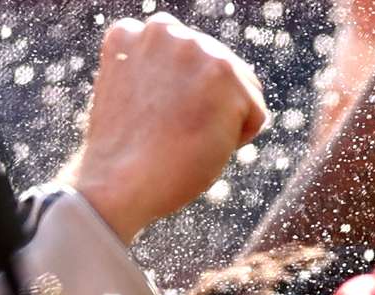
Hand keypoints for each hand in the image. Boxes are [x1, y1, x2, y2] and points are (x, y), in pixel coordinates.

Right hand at [63, 15, 266, 238]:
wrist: (118, 184)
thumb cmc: (126, 157)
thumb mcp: (132, 97)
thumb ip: (159, 74)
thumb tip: (200, 79)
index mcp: (132, 33)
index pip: (185, 63)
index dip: (177, 100)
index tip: (152, 122)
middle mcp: (163, 29)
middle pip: (218, 70)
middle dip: (204, 107)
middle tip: (170, 134)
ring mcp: (195, 47)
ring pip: (240, 89)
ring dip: (222, 121)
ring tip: (183, 138)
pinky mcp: (223, 72)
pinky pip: (255, 114)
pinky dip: (237, 140)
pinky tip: (200, 144)